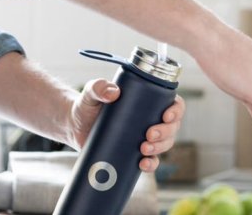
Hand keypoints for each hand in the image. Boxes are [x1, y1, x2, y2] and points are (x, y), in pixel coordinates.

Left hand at [67, 78, 185, 171]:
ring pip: (165, 144)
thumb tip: (113, 92)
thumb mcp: (91, 93)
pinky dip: (151, 164)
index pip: (173, 104)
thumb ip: (98, 87)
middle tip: (149, 134)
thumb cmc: (87, 105)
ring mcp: (145, 138)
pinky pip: (151, 161)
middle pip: (172, 127)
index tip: (166, 116)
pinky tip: (142, 164)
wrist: (75, 126)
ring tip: (143, 149)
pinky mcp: (135, 154)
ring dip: (160, 148)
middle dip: (166, 132)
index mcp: (149, 101)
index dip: (176, 110)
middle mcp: (151, 119)